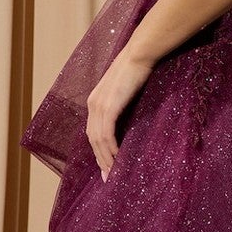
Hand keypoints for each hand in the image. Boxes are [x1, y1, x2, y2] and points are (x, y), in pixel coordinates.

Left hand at [86, 48, 154, 181]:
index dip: (98, 150)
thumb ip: (123, 105)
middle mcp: (93, 104)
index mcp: (95, 101)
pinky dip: (110, 148)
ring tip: (112, 174)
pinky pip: (106, 134)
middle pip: (92, 139)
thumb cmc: (138, 69)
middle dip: (99, 159)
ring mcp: (99, 106)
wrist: (139, 54)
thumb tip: (130, 121)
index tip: (106, 166)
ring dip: (105, 158)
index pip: (93, 132)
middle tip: (108, 177)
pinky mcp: (108, 107)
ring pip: (98, 140)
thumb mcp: (125, 91)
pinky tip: (116, 159)